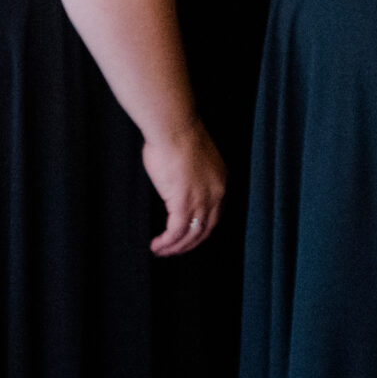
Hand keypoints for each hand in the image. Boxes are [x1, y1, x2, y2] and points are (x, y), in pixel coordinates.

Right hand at [142, 121, 225, 256]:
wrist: (174, 126)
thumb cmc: (178, 134)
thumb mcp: (193, 158)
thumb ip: (191, 175)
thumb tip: (177, 186)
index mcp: (220, 180)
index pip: (215, 214)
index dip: (200, 229)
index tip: (186, 236)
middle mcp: (216, 193)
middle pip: (206, 229)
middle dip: (188, 244)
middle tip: (173, 250)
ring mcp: (202, 199)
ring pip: (191, 235)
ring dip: (175, 247)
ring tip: (160, 251)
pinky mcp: (184, 202)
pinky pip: (176, 232)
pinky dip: (166, 242)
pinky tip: (156, 245)